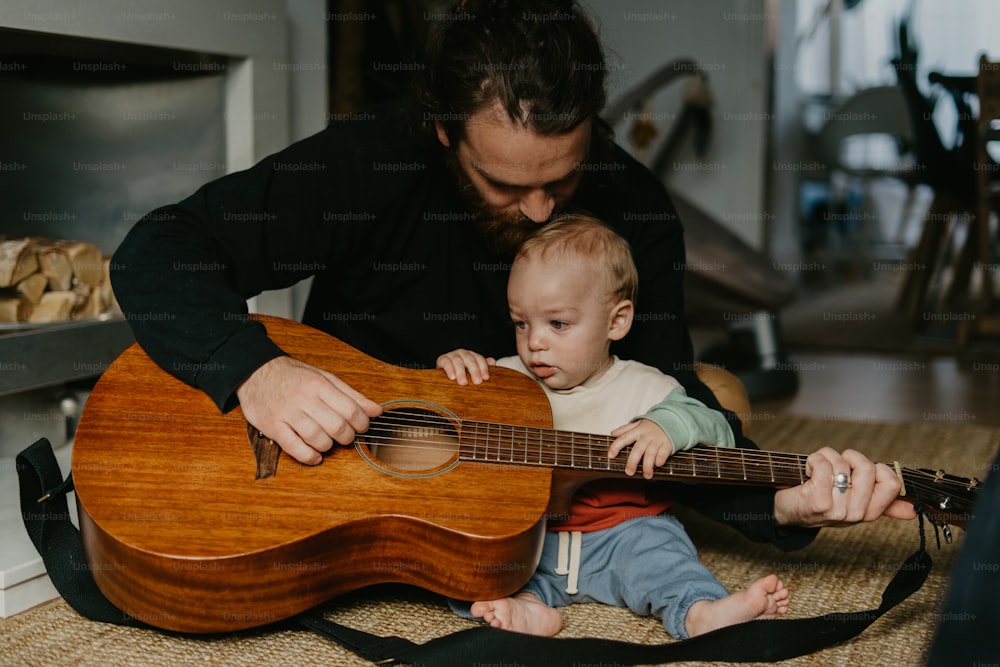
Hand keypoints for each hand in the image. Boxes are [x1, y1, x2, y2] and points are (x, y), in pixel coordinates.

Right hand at [236, 356, 382, 464]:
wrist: (255, 371)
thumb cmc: (293, 376)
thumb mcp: (324, 378)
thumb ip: (351, 395)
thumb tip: (376, 411)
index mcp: (319, 384)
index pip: (350, 409)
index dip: (361, 423)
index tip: (361, 426)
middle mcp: (304, 398)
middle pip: (336, 426)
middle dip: (347, 437)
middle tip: (345, 436)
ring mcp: (287, 413)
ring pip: (317, 438)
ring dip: (328, 446)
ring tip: (328, 443)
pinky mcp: (272, 426)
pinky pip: (294, 447)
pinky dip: (308, 456)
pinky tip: (315, 456)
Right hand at [436, 349, 495, 384]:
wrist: (445, 375)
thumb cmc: (462, 375)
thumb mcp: (473, 372)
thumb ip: (483, 367)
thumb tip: (492, 361)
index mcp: (472, 356)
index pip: (480, 359)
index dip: (483, 368)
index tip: (486, 378)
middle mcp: (463, 353)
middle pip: (470, 359)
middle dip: (474, 370)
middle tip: (477, 382)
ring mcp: (452, 355)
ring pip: (458, 361)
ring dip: (461, 372)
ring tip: (463, 383)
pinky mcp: (442, 359)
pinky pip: (446, 362)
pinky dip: (449, 369)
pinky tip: (452, 377)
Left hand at [608, 419, 674, 479]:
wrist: (671, 419)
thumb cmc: (652, 425)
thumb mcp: (638, 424)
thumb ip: (625, 429)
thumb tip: (612, 433)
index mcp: (637, 430)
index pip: (624, 438)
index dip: (616, 446)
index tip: (610, 455)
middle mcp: (647, 436)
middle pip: (637, 449)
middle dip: (632, 462)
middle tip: (629, 472)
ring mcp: (657, 440)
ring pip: (651, 454)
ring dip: (648, 466)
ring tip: (647, 475)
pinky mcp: (667, 444)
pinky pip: (663, 454)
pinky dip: (660, 460)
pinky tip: (657, 465)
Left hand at [773, 447, 917, 526]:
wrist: (786, 511)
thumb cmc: (819, 499)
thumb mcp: (852, 502)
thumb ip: (881, 504)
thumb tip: (911, 510)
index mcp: (869, 511)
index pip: (892, 483)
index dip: (877, 467)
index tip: (858, 471)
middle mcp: (856, 514)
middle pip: (868, 468)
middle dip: (849, 457)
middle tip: (835, 466)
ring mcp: (839, 510)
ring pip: (844, 464)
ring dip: (827, 457)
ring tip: (817, 469)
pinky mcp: (819, 502)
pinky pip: (825, 466)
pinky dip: (815, 459)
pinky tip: (808, 470)